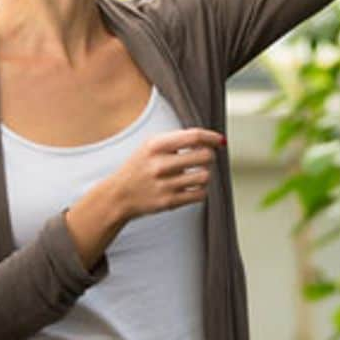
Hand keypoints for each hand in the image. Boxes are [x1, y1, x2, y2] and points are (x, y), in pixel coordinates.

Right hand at [100, 127, 225, 219]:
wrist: (119, 195)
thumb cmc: (140, 166)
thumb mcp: (151, 145)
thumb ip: (177, 139)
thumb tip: (211, 139)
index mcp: (156, 146)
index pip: (194, 136)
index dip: (212, 137)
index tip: (220, 140)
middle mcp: (160, 165)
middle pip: (204, 156)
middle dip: (209, 156)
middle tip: (204, 158)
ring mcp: (165, 185)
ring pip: (205, 176)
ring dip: (206, 174)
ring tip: (197, 173)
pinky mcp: (169, 202)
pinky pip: (200, 194)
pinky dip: (201, 189)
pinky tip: (193, 186)